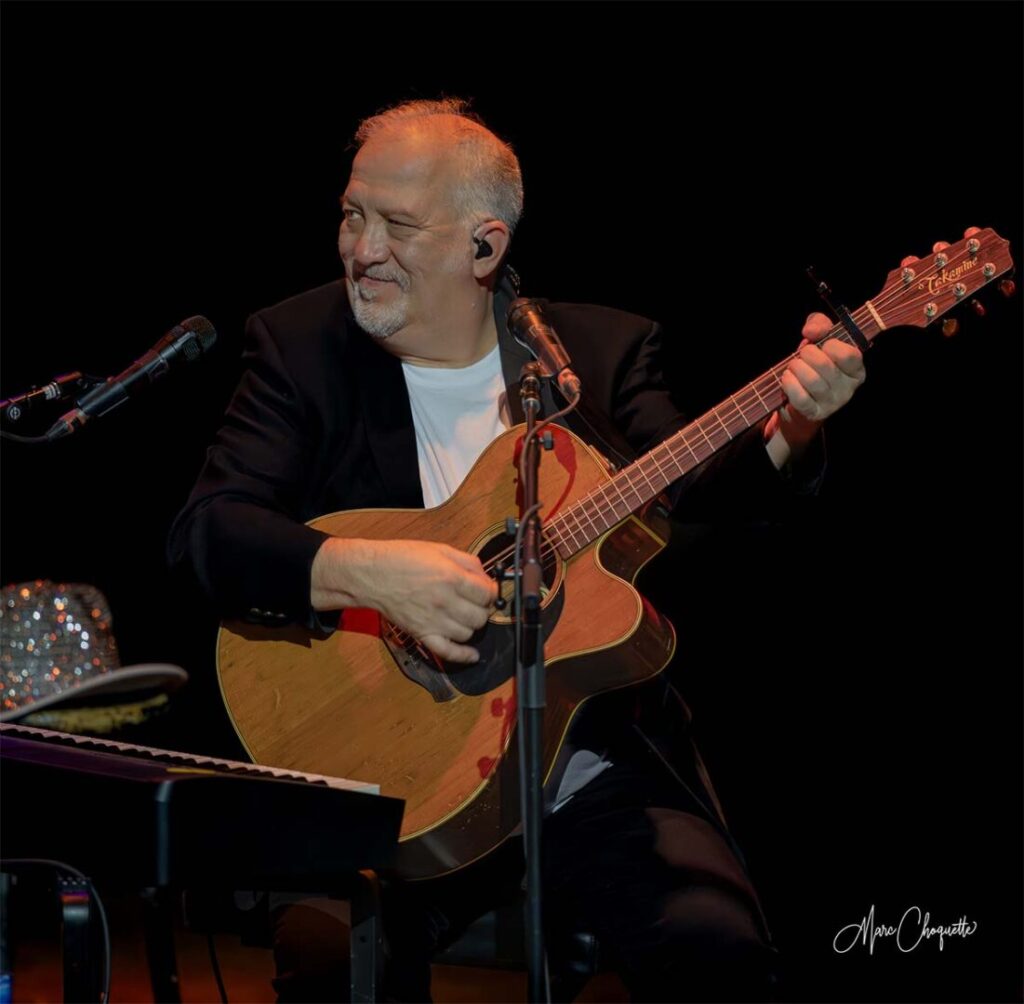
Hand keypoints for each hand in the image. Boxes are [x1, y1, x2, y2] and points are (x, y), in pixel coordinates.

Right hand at [312, 538, 497, 663]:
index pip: (488, 593)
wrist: (372, 574)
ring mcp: (434, 621)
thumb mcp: (439, 549)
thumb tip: (485, 575)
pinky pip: (448, 652)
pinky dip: (464, 656)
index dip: (491, 591)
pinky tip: (472, 654)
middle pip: (481, 616)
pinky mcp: (422, 634)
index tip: (487, 590)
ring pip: (468, 633)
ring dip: (471, 626)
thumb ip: (467, 561)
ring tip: (463, 616)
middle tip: (474, 602)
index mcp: (452, 578)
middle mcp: (445, 601)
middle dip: (482, 609)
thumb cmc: (402, 559)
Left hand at [765, 312, 865, 459]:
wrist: (798, 397)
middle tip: (802, 355)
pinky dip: (789, 384)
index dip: (831, 345)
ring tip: (793, 366)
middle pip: (825, 366)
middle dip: (807, 355)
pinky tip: (787, 378)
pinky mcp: (814, 413)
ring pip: (812, 381)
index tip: (822, 345)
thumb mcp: (819, 338)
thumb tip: (811, 331)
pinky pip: (800, 397)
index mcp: (856, 370)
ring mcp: (832, 404)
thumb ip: (819, 324)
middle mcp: (848, 389)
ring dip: (796, 368)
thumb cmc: (812, 364)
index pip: (849, 355)